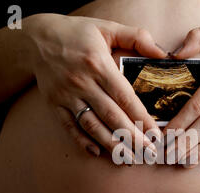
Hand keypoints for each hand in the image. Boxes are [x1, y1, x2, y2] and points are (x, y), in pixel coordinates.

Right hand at [24, 14, 166, 157]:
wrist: (36, 38)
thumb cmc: (77, 33)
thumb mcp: (107, 26)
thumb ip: (137, 37)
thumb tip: (163, 54)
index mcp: (99, 64)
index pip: (125, 97)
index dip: (142, 118)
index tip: (156, 134)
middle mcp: (82, 82)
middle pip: (111, 116)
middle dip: (132, 137)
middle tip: (149, 153)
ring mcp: (66, 95)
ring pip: (92, 125)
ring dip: (111, 144)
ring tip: (128, 158)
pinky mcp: (54, 103)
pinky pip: (69, 126)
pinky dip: (82, 141)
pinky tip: (97, 152)